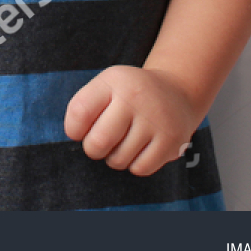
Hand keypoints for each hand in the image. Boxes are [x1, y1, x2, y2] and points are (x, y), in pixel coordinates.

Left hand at [63, 65, 201, 176]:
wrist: (177, 90)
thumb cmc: (130, 93)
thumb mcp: (106, 85)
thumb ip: (85, 107)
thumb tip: (76, 137)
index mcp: (113, 82)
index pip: (79, 112)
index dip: (73, 129)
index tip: (80, 131)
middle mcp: (135, 99)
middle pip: (98, 142)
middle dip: (92, 149)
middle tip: (99, 143)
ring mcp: (156, 121)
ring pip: (119, 159)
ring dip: (114, 158)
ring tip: (121, 143)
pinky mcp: (172, 141)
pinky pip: (140, 168)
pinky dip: (134, 165)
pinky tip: (138, 150)